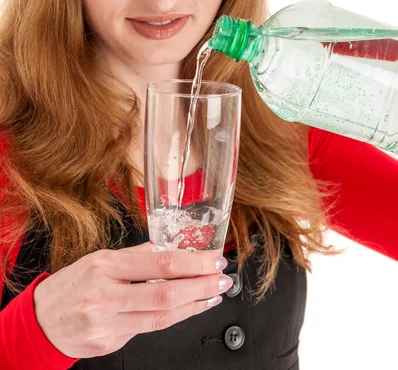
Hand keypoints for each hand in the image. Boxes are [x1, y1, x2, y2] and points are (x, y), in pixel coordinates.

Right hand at [33, 242, 231, 358]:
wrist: (42, 321)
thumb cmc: (72, 285)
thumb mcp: (99, 260)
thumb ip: (136, 255)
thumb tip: (170, 246)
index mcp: (105, 268)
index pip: (159, 264)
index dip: (192, 263)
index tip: (212, 260)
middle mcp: (105, 297)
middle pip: (165, 294)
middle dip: (201, 286)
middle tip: (221, 280)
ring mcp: (107, 325)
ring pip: (161, 318)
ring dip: (193, 306)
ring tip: (212, 295)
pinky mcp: (110, 345)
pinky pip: (148, 330)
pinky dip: (172, 318)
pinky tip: (186, 309)